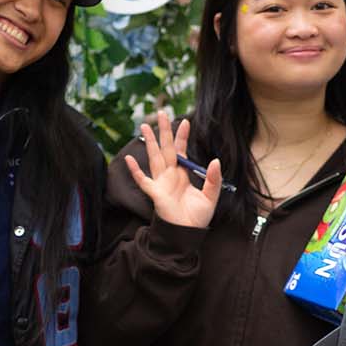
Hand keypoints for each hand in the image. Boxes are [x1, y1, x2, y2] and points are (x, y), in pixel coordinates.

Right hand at [124, 112, 221, 228]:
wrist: (188, 233)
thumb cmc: (197, 216)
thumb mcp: (211, 196)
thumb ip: (213, 178)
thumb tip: (215, 160)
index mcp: (183, 174)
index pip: (181, 150)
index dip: (182, 136)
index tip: (184, 121)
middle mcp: (171, 175)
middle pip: (166, 148)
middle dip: (164, 131)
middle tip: (161, 113)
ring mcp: (161, 182)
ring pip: (154, 157)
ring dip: (150, 142)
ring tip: (144, 126)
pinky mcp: (155, 192)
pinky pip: (142, 179)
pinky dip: (135, 170)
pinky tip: (129, 158)